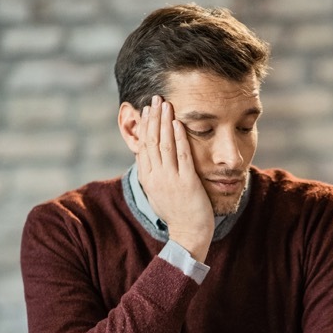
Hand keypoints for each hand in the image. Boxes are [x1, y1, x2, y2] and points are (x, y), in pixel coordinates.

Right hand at [136, 96, 213, 260]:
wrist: (188, 234)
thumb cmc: (176, 214)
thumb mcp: (158, 193)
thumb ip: (153, 175)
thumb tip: (148, 160)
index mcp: (147, 179)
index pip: (143, 146)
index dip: (145, 126)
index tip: (147, 110)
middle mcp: (156, 177)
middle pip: (152, 141)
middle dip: (153, 118)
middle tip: (155, 99)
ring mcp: (170, 179)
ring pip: (164, 145)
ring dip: (164, 122)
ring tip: (165, 104)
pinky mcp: (186, 182)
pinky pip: (182, 155)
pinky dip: (179, 138)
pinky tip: (177, 123)